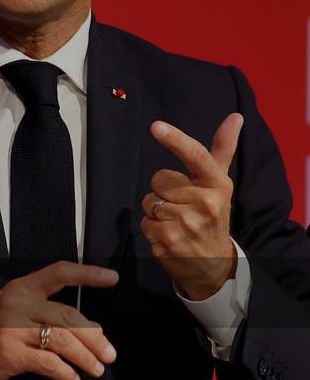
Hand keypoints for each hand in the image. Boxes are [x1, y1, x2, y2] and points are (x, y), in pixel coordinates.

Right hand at [0, 261, 118, 379]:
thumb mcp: (13, 312)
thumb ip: (48, 315)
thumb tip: (91, 329)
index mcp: (21, 289)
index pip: (59, 273)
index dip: (87, 275)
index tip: (110, 278)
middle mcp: (17, 303)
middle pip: (68, 316)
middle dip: (95, 338)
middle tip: (109, 353)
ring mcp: (12, 327)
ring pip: (63, 340)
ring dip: (85, 357)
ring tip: (96, 368)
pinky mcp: (10, 352)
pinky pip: (48, 362)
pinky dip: (66, 373)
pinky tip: (71, 379)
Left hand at [141, 113, 241, 299]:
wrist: (212, 263)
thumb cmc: (212, 214)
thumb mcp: (219, 183)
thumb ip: (222, 149)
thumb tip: (235, 116)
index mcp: (217, 185)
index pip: (196, 156)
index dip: (175, 139)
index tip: (156, 126)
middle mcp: (205, 203)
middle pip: (158, 179)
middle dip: (162, 190)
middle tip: (181, 204)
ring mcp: (187, 225)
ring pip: (147, 201)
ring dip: (155, 210)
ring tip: (176, 221)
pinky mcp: (168, 242)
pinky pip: (143, 222)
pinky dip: (150, 228)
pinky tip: (168, 235)